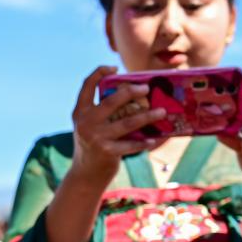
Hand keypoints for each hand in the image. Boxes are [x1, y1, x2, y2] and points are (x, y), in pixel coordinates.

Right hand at [69, 66, 166, 186]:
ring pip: (128, 122)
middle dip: (131, 92)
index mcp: (80, 112)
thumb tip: (131, 94)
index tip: (114, 67)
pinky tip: (155, 139)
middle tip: (146, 88)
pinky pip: (132, 144)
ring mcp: (96, 138)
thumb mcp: (89, 126)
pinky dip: (145, 141)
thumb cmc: (93, 145)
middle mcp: (86, 123)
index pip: (87, 85)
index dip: (99, 72)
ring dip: (148, 116)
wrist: (85, 174)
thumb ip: (100, 111)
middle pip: (111, 101)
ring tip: (162, 112)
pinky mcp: (107, 152)